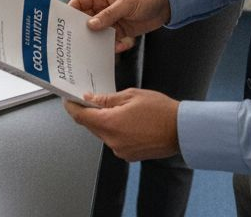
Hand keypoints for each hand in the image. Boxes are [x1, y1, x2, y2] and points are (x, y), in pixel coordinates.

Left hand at [63, 88, 180, 160]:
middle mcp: (112, 140)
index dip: (72, 107)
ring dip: (104, 122)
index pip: (81, 117)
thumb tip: (90, 99)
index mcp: (110, 124)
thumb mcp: (131, 95)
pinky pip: (114, 140)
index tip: (68, 100)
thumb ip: (107, 98)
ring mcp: (120, 150)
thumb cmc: (161, 111)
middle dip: (90, 113)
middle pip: (90, 125)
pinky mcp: (128, 155)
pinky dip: (115, 130)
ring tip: (118, 109)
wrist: (181, 130)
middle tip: (94, 99)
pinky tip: (127, 121)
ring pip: (102, 133)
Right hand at [68, 0, 171, 52]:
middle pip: (86, 21)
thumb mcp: (126, 3)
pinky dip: (114, 45)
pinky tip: (121, 45)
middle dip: (82, 31)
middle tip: (77, 42)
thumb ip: (108, 14)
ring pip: (98, 33)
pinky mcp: (120, 32)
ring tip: (98, 49)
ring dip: (98, 41)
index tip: (63, 24)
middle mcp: (103, 9)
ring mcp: (111, 21)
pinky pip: (111, 41)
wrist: (165, 5)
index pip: (80, 3)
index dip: (70, 12)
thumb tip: (90, 24)